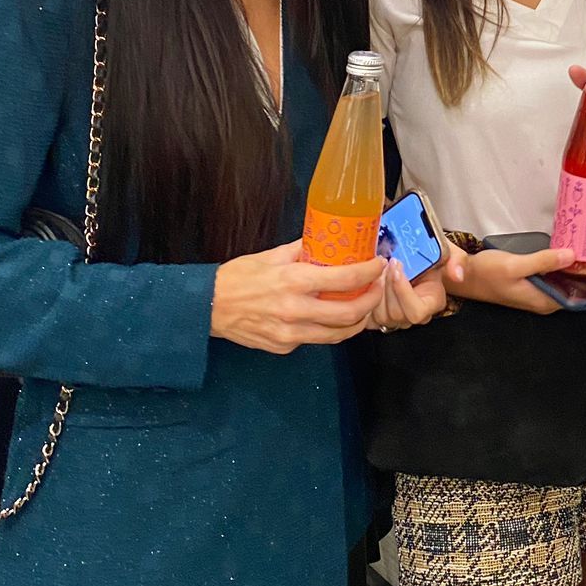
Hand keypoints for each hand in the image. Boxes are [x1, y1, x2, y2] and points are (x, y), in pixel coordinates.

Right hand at [211, 241, 385, 352]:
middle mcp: (295, 310)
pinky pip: (316, 339)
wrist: (206, 308)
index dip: (369, 272)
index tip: (379, 264)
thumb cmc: (238, 277)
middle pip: (349, 314)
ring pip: (338, 334)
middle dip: (371, 300)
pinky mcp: (284, 347)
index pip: (344, 279)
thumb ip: (302, 249)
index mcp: (293, 281)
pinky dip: (329, 329)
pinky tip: (330, 316)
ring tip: (362, 305)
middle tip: (377, 288)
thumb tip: (327, 238)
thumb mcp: (271, 255)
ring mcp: (290, 334)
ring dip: (357, 320)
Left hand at [371, 254, 453, 331]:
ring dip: (374, 289)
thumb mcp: (448, 252)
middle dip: (387, 286)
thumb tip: (457, 274)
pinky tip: (369, 280)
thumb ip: (456, 261)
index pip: (416, 312)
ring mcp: (395, 319)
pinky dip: (364, 296)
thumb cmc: (432, 258)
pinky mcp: (378, 317)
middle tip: (384, 263)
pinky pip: (366, 315)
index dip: (403, 292)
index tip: (397, 268)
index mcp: (433, 303)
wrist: (419, 261)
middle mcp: (414, 316)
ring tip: (377, 269)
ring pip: (379, 314)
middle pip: (395, 313)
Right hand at [455, 241, 579, 314]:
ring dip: (578, 266)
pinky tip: (569, 251)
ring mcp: (539, 293)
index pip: (579, 295)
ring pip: (566, 281)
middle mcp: (544, 300)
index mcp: (544, 301)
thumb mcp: (515, 265)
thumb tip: (571, 256)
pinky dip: (564, 265)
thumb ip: (543, 262)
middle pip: (576, 287)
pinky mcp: (533, 284)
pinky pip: (555, 276)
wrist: (466, 276)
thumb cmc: (487, 273)